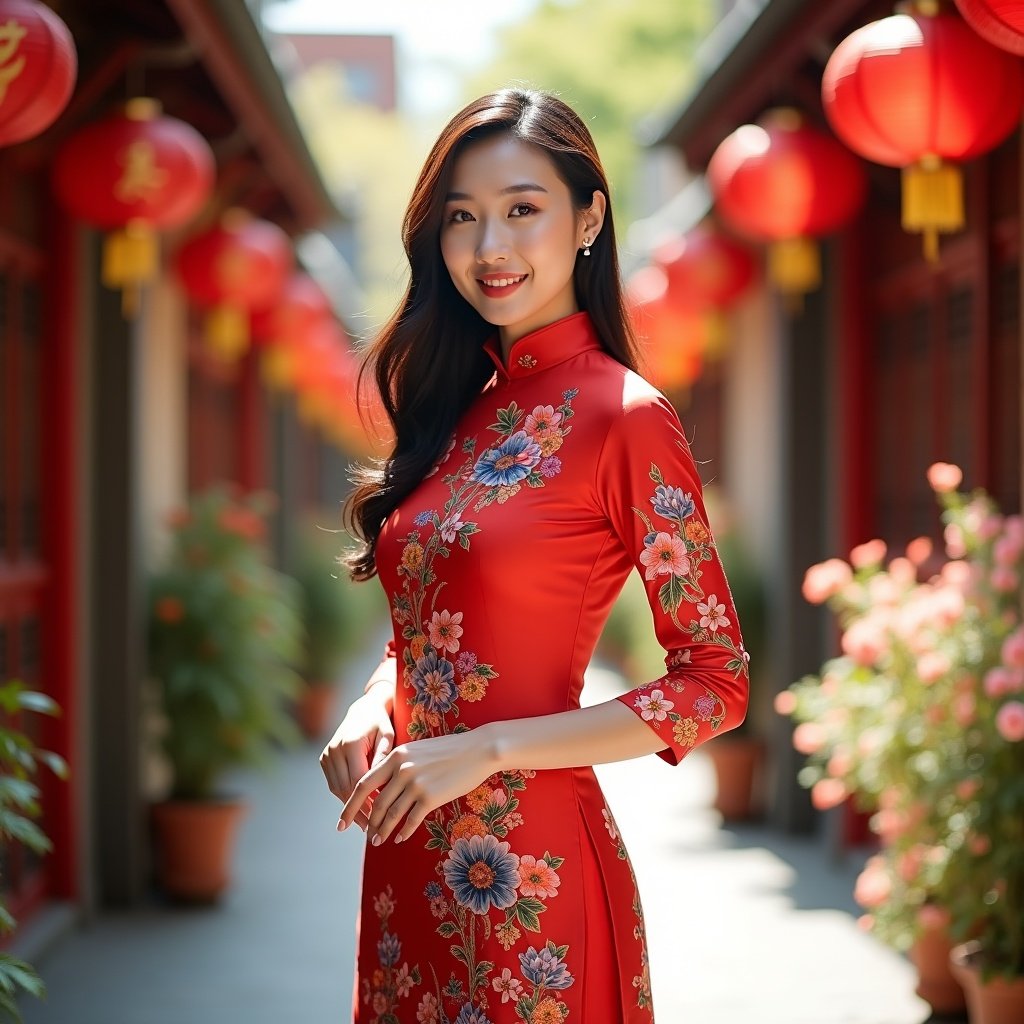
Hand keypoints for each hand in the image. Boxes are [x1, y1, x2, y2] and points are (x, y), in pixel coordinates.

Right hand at [319, 686, 394, 830]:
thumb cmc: (381, 724)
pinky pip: (334, 783)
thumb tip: (382, 786)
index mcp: (350, 744)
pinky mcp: (324, 758)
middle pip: (345, 788)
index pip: (358, 781)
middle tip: (371, 830)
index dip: (367, 802)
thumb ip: (384, 758)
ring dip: (349, 808)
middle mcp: (334, 750)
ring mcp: (327, 754)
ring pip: (337, 788)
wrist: (364, 709)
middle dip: (358, 811)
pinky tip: (356, 810)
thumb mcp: (388, 736)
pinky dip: (344, 797)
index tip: (378, 819)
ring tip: (364, 825)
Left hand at [338, 727, 497, 845]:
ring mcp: (416, 783)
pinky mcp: (431, 797)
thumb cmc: (448, 750)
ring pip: (391, 814)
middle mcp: (401, 769)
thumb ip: (397, 766)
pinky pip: (411, 820)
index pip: (364, 784)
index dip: (350, 805)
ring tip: (377, 841)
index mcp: (395, 755)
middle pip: (375, 803)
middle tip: (364, 835)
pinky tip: (400, 838)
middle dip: (366, 822)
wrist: (478, 750)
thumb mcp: (416, 751)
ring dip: (382, 831)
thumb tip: (381, 790)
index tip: (342, 821)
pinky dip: (403, 832)